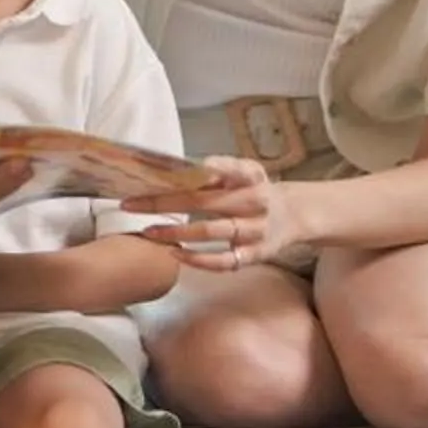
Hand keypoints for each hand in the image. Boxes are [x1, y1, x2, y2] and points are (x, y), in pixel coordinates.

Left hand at [132, 156, 307, 271]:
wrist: (296, 215)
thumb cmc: (259, 189)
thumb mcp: (248, 169)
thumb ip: (223, 166)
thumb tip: (189, 165)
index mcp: (250, 179)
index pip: (222, 172)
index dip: (194, 173)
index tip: (161, 173)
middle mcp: (253, 204)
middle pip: (204, 203)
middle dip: (164, 203)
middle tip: (131, 204)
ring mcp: (254, 232)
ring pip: (211, 233)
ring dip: (176, 233)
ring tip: (148, 232)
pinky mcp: (254, 256)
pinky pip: (223, 262)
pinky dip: (198, 260)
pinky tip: (175, 254)